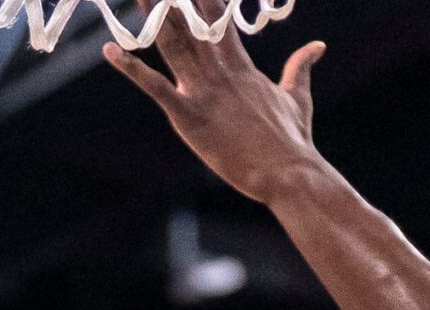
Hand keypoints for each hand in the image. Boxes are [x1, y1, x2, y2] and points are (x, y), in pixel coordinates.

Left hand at [107, 24, 326, 203]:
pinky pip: (155, 87)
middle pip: (189, 26)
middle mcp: (220, 72)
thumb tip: (317, 46)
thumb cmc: (293, 141)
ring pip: (171, 45)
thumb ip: (300, 67)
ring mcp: (203, 92)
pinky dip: (131, 68)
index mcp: (241, 66)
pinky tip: (111, 51)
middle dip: (172, 2)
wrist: (288, 172)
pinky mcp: (189, 115)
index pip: (217, 21)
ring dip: (152, 19)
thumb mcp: (298, 97)